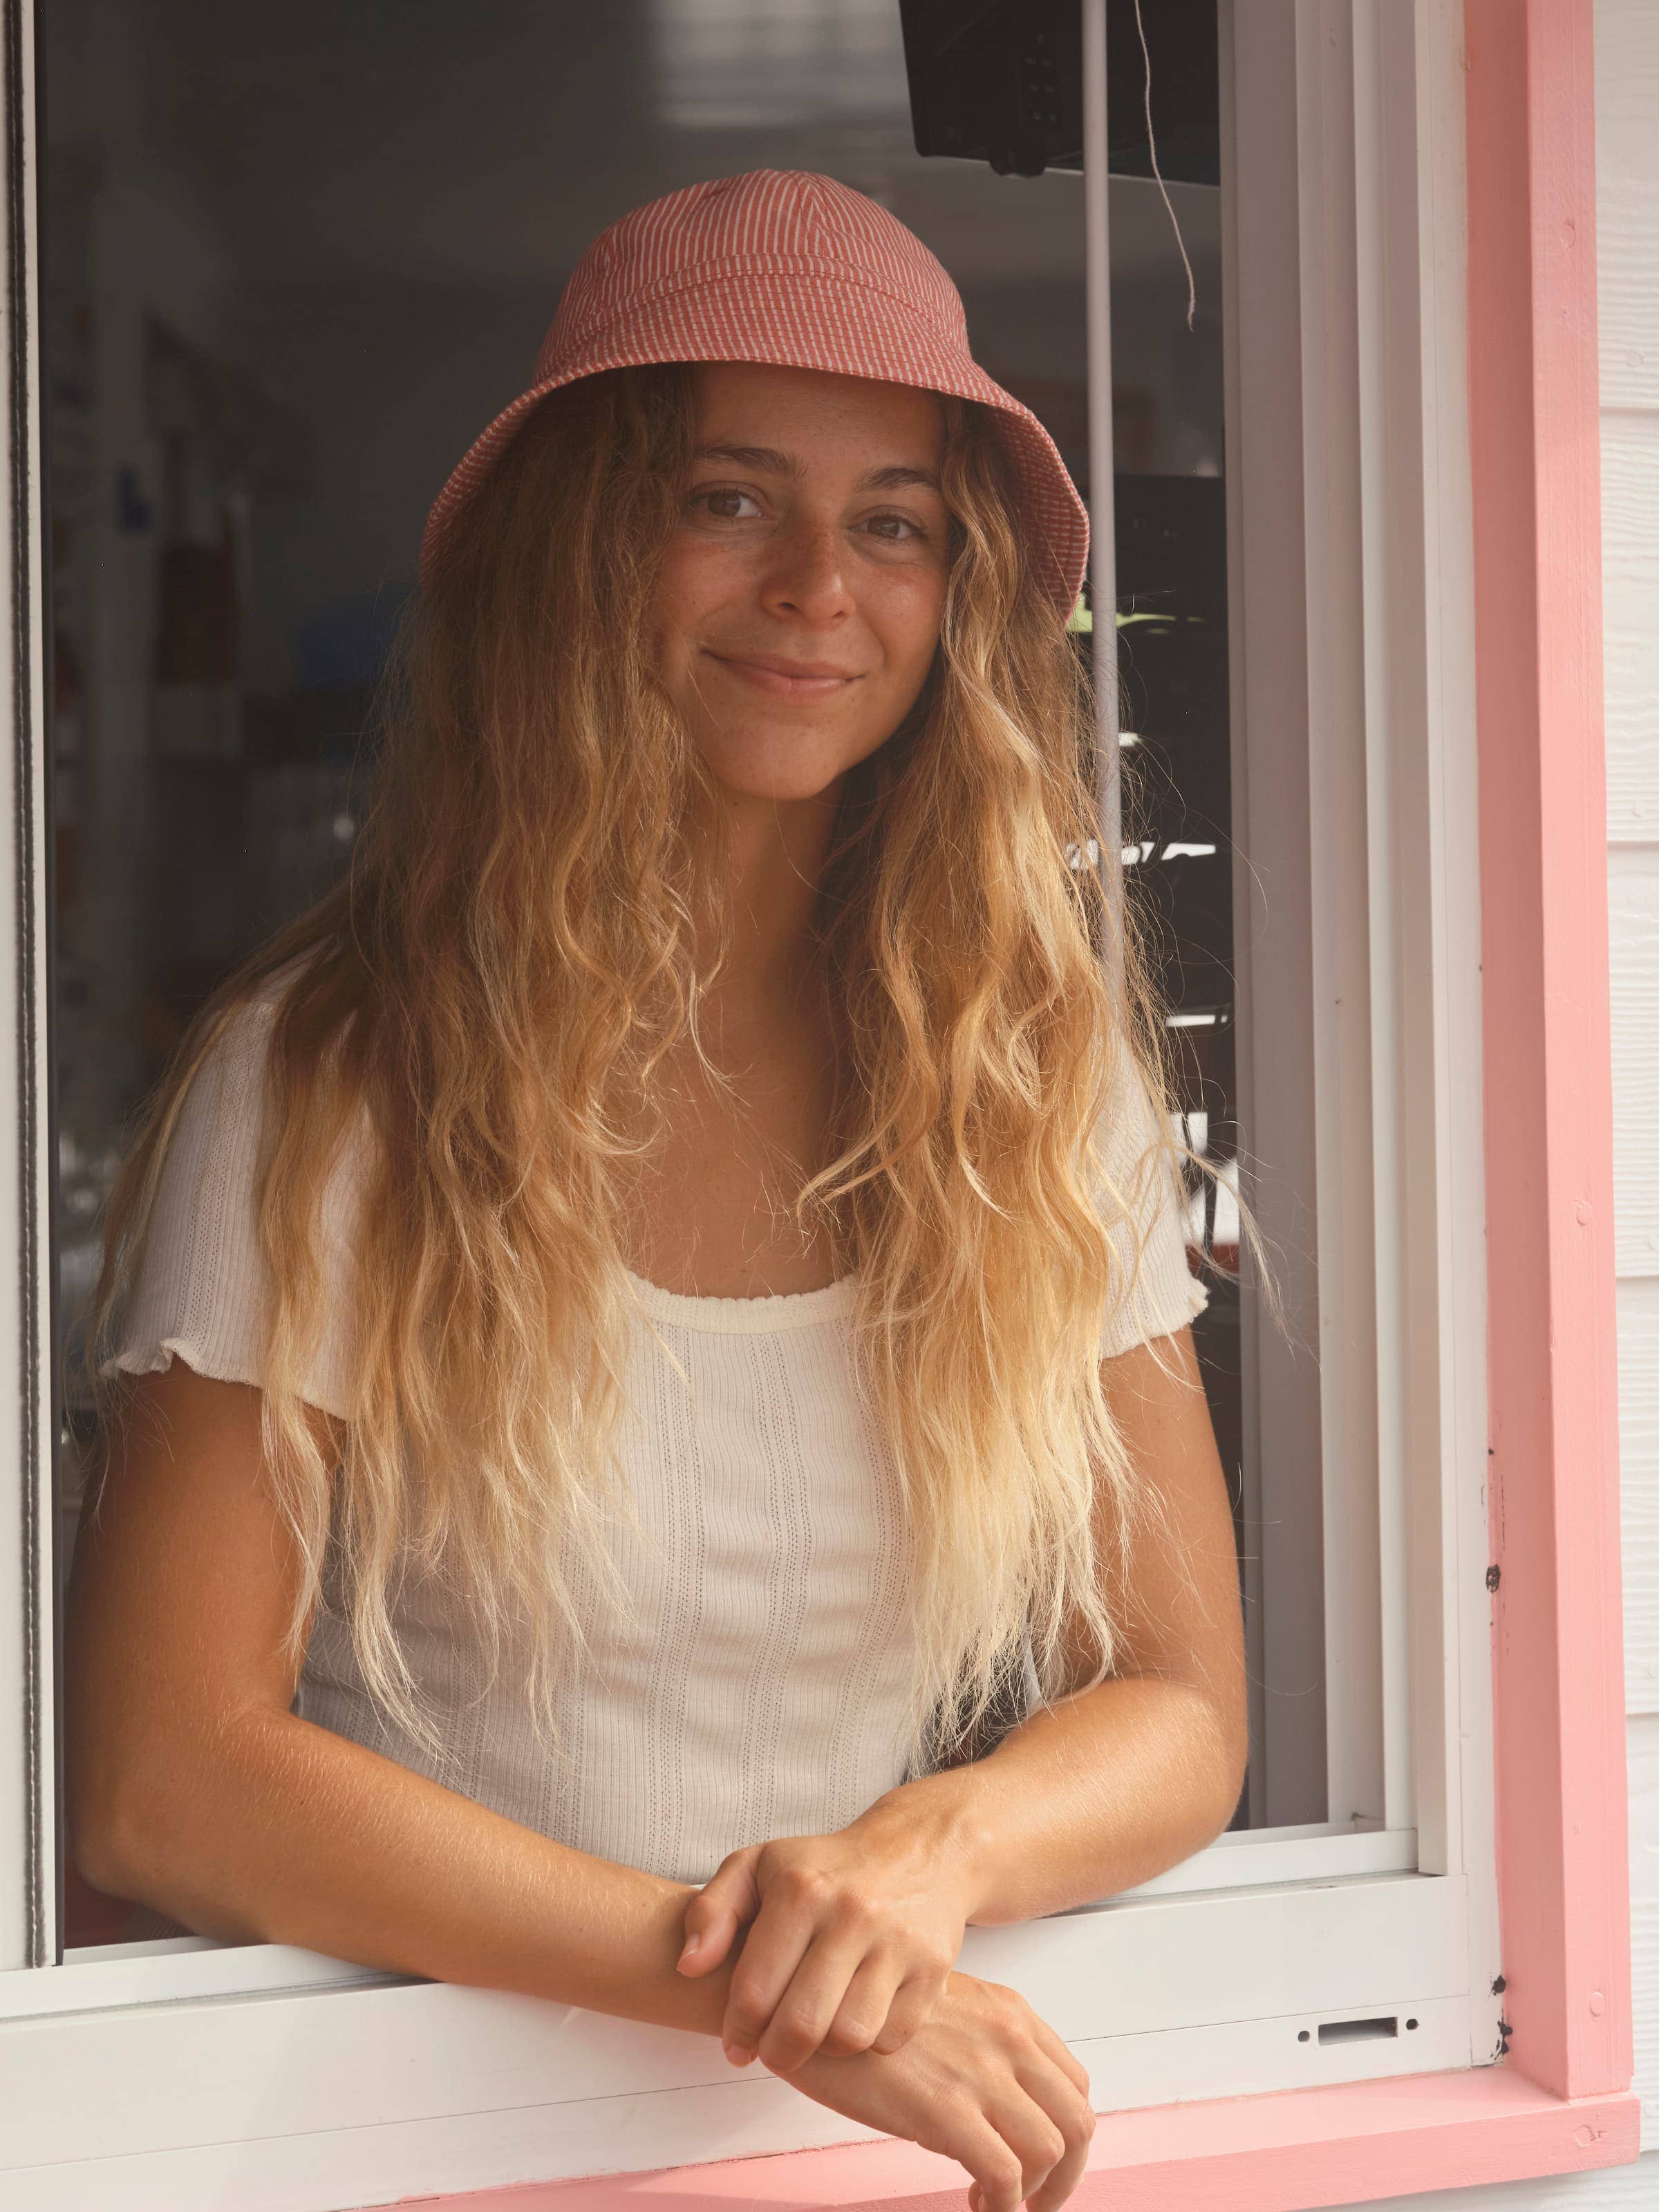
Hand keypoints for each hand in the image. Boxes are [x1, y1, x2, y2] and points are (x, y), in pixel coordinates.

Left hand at [676, 1790, 982, 2072]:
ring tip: (813, 2032)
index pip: (755, 1991)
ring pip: (849, 2037)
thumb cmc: (826, 1867)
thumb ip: (712, 1910)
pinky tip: (855, 2016)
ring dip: (825, 2049)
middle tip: (771, 2051)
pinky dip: (870, 2041)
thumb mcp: (758, 1866)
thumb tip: (688, 1966)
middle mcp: (852, 1914)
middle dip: (776, 2053)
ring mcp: (898, 1942)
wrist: (918, 1851)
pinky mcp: (933, 1968)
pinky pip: (892, 2038)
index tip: (736, 2042)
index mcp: (802, 1889)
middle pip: (801, 2025)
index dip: (737, 2030)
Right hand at [789, 1970, 1094, 2211]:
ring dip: (1033, 2195)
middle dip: (1065, 2176)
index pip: (1073, 2083)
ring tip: (994, 2204)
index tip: (1041, 2162)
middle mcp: (1007, 2037)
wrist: (808, 2002)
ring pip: (1051, 2152)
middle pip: (1076, 2121)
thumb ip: (980, 2043)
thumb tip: (998, 2106)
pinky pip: (1005, 2177)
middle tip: (1035, 2202)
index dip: (1065, 2132)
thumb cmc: (862, 2009)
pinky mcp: (946, 2110)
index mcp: (1009, 2012)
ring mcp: (980, 2073)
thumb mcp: (941, 2008)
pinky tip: (977, 2208)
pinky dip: (1003, 2208)